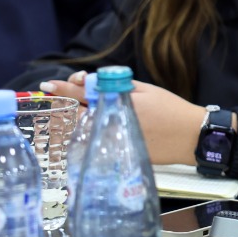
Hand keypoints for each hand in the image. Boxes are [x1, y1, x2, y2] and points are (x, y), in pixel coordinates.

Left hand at [40, 73, 206, 166]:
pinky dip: (86, 137)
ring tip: (60, 117)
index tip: (48, 85)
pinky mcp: (118, 154)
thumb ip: (117, 85)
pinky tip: (82, 133)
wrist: (189, 137)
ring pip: (82, 132)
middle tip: (51, 101)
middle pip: (76, 114)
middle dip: (61, 106)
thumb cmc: (170, 109)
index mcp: (117, 102)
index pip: (83, 94)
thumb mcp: (146, 89)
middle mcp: (112, 123)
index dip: (63, 88)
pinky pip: (95, 144)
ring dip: (70, 123)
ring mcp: (113, 140)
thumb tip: (90, 82)